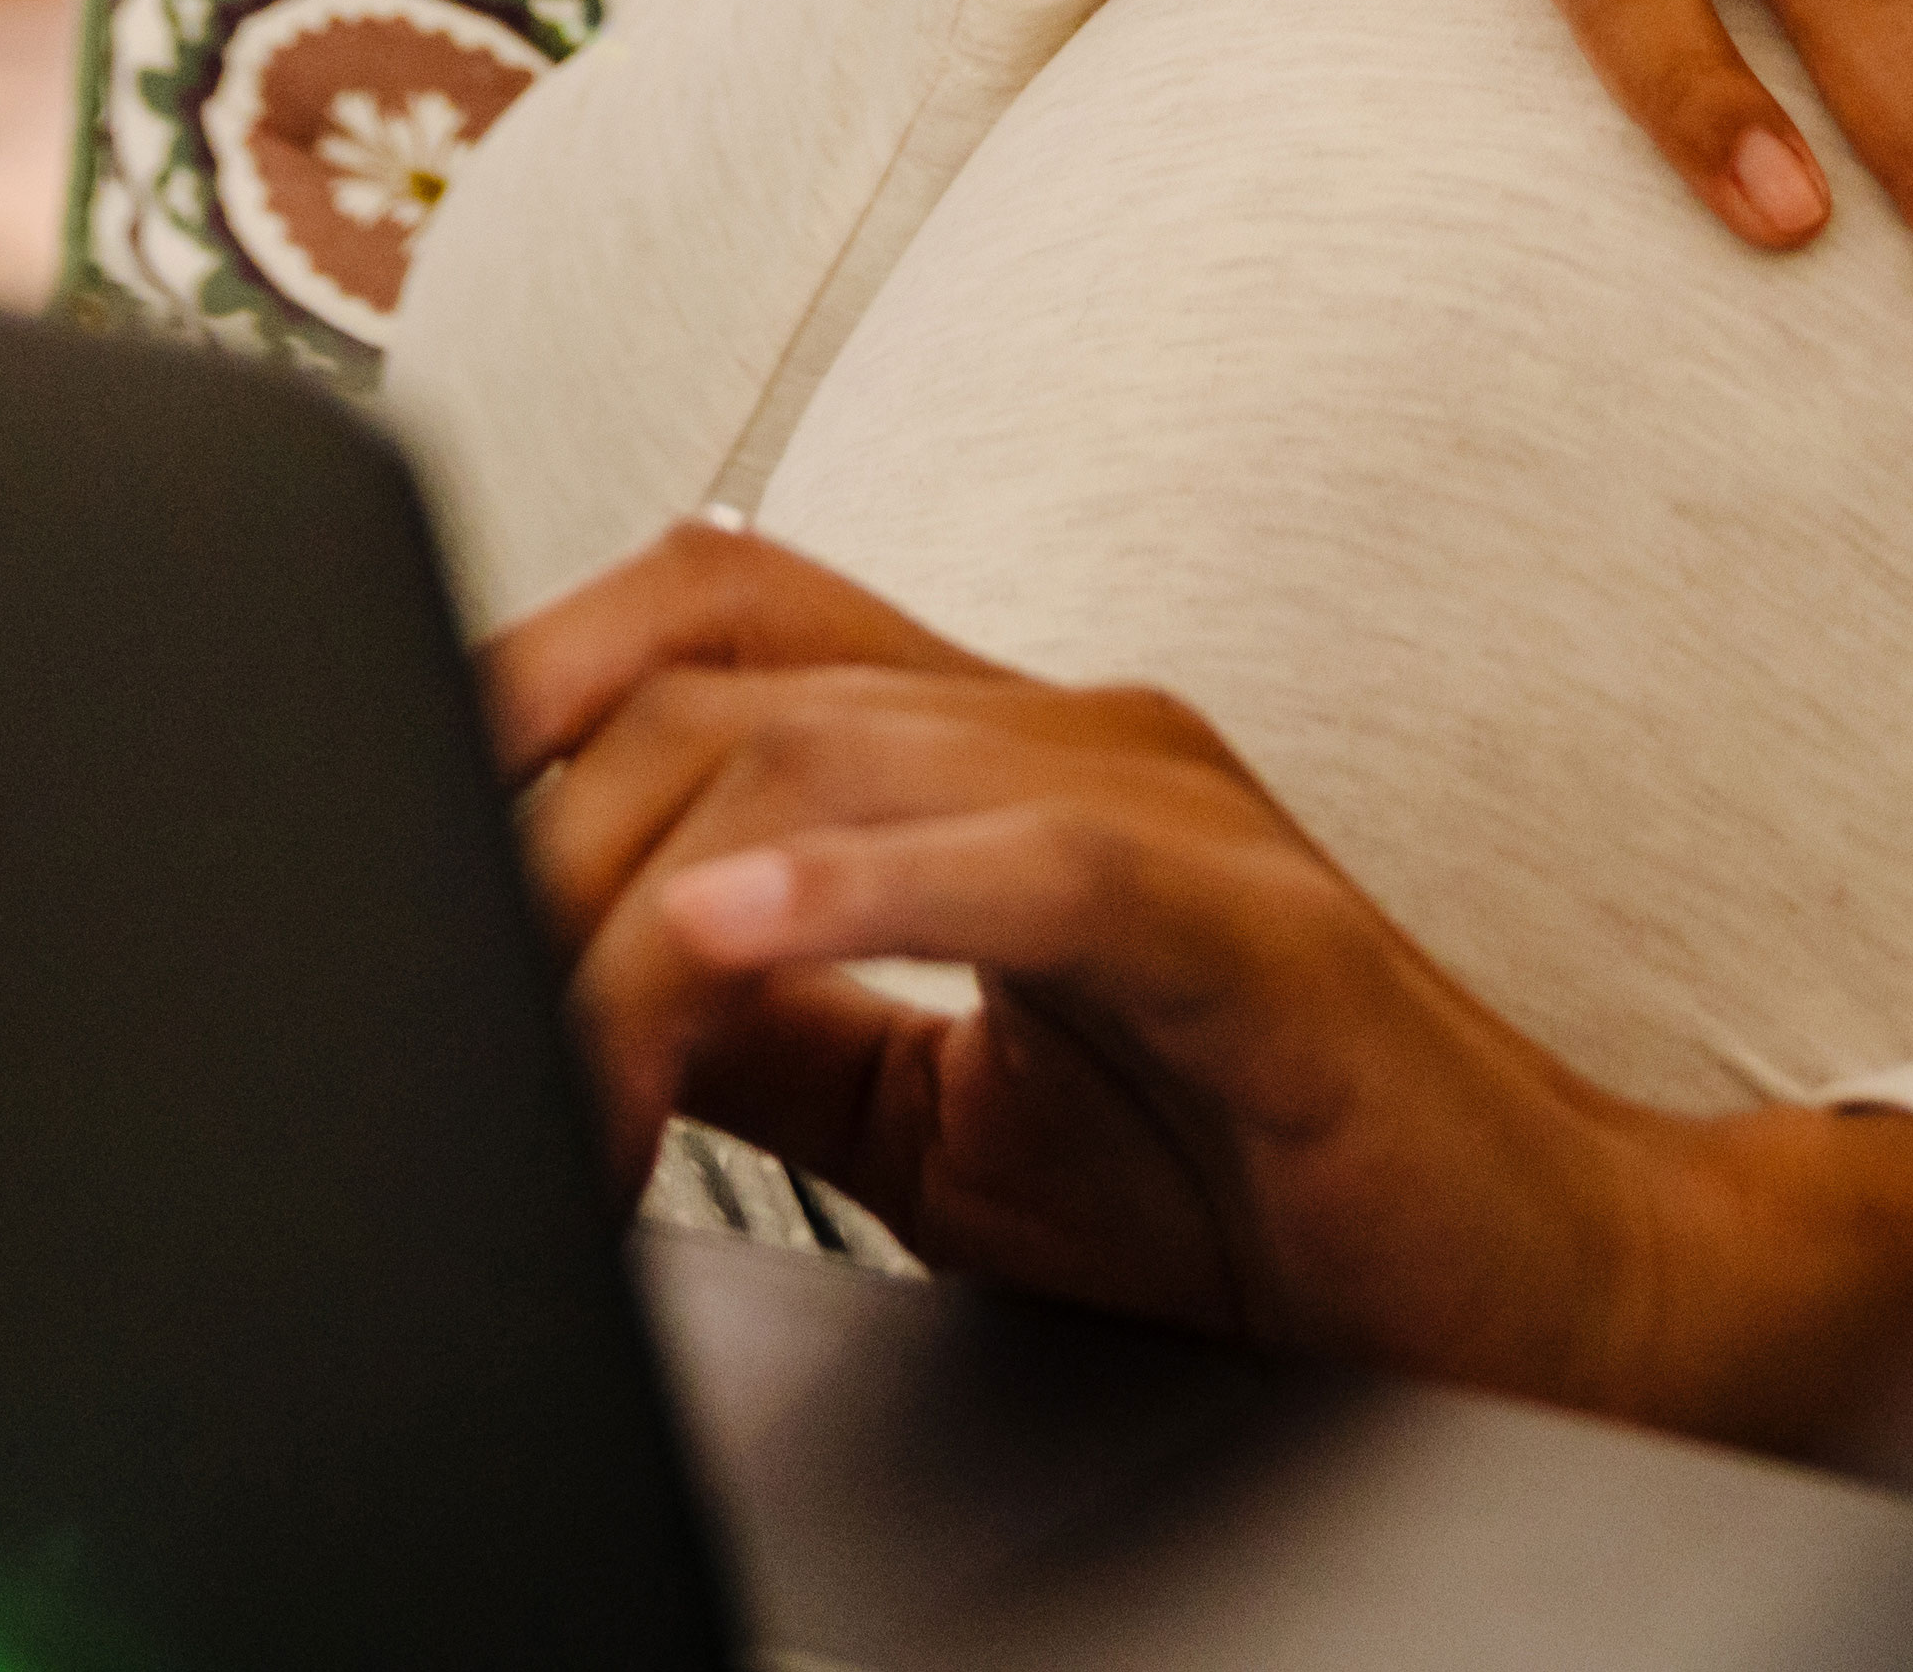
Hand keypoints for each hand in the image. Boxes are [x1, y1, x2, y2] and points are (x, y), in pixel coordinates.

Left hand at [488, 519, 1912, 1465]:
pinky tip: (721, 943)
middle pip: (716, 668)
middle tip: (442, 1025)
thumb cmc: (1257, 1195)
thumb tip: (555, 1005)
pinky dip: (858, 889)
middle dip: (533, 829)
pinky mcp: (1260, 932)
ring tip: (552, 1066)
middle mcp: (1067, 735)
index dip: (513, 689)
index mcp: (986, 752)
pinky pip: (1038, 860)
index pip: (700, 615)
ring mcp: (1169, 810)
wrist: (1538, 1297)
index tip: (374, 838)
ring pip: (828, 757)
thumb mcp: (932, 1115)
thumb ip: (767, 1027)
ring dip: (639, 916)